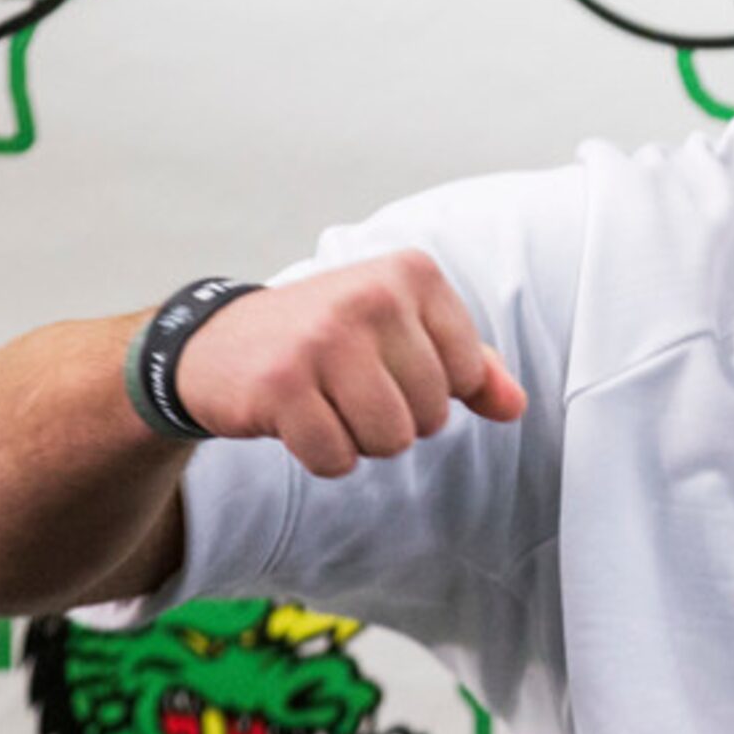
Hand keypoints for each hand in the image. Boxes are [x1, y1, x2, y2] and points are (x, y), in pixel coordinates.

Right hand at [172, 250, 525, 477]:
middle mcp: (371, 296)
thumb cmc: (328, 340)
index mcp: (412, 274)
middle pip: (432, 413)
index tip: (389, 365)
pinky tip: (298, 420)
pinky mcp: (282, 384)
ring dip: (360, 441)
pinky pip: (337, 459)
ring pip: (390, 441)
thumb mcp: (403, 333)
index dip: (434, 389)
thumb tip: (515, 406)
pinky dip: (322, 457)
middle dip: (396, 419)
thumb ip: (471, 366)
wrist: (217, 344)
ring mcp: (324, 338)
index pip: (469, 372)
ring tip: (328, 404)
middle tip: (348, 387)